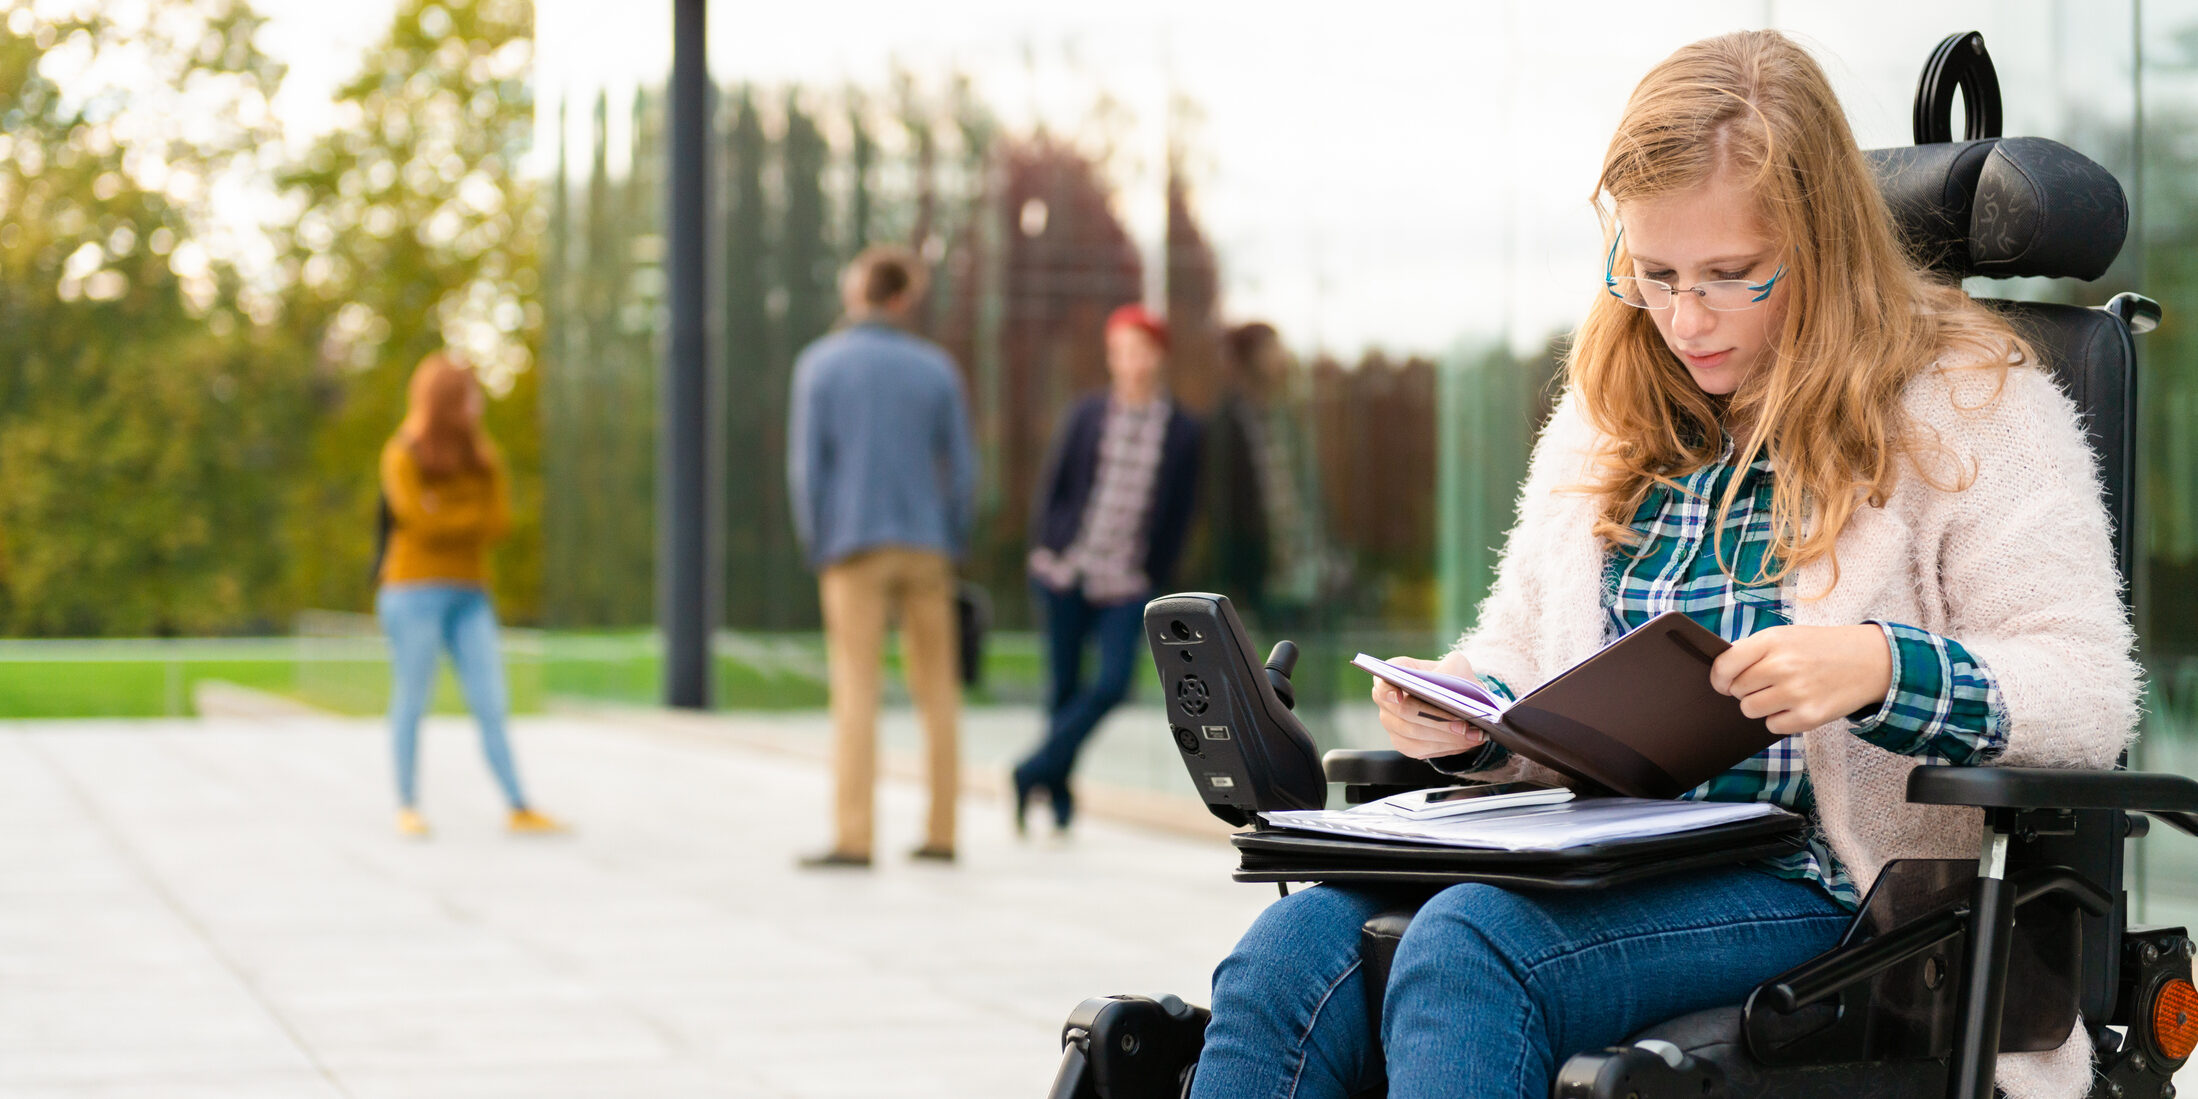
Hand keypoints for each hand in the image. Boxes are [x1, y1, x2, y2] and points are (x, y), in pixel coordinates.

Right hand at [1372, 652, 1488, 758]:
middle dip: (1435, 719)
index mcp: (1394, 674)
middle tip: (1461, 724)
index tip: (1400, 697)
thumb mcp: (1456, 664)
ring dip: (1445, 735)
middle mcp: (1386, 701)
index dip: (1388, 691)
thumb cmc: (1452, 678)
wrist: (1457, 700)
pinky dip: (1447, 746)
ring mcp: (1392, 724)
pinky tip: (1466, 741)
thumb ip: (1451, 668)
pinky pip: (1422, 749)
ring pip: (1415, 734)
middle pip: (1404, 712)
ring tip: (1471, 734)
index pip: (1383, 683)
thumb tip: (1448, 686)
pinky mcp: (1404, 744)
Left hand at [1709, 624, 1892, 736]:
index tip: (1723, 682)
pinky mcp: (1809, 716)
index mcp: (1773, 641)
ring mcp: (1796, 693)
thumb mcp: (1786, 636)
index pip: (1726, 665)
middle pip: (1737, 690)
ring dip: (1759, 705)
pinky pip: (1772, 726)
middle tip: (1765, 683)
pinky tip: (1796, 704)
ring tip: (1780, 694)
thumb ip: (1754, 650)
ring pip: (1750, 710)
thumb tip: (1722, 671)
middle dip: (1744, 689)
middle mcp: (1782, 666)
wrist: (1870, 660)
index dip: (1719, 677)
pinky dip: (1779, 719)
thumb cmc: (1820, 648)